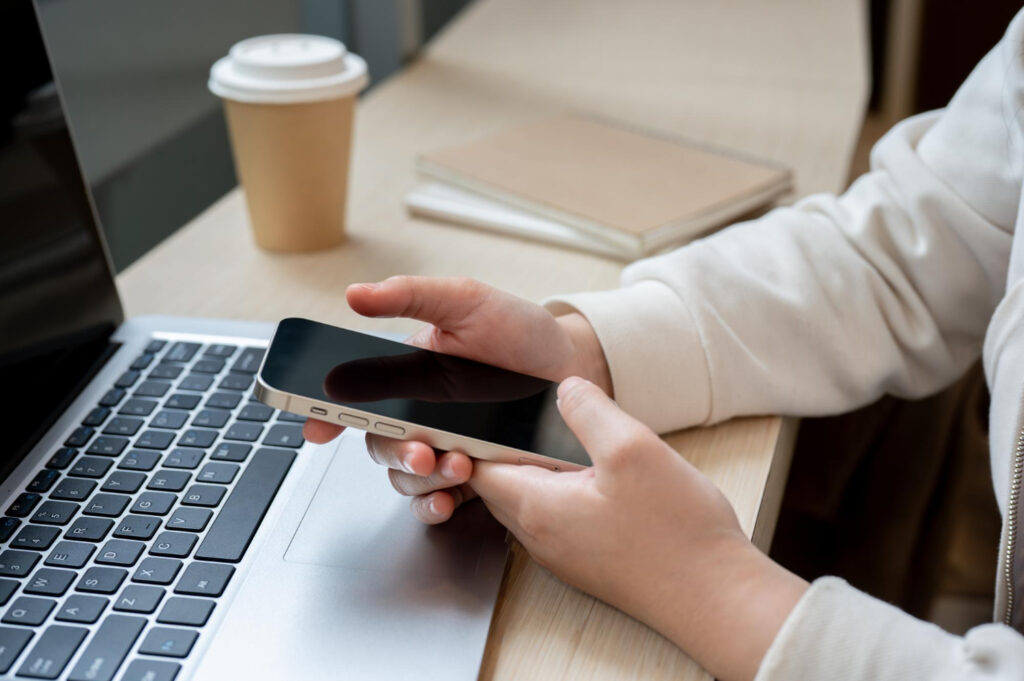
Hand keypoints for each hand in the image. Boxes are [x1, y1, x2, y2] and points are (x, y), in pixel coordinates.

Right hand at [302, 276, 611, 522]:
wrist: (575, 366)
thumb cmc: (519, 331)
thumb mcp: (466, 302)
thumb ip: (412, 296)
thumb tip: (356, 294)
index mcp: (407, 374)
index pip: (355, 396)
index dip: (327, 412)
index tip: (319, 427)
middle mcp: (419, 415)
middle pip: (379, 444)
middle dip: (393, 452)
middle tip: (421, 449)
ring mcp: (444, 447)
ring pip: (405, 476)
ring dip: (421, 478)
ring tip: (457, 465)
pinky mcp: (472, 477)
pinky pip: (438, 501)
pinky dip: (435, 506)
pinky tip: (449, 500)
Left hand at [471, 377, 807, 680]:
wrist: (716, 598)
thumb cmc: (675, 533)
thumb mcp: (631, 448)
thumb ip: (587, 410)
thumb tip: (564, 389)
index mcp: (536, 507)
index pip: (476, 467)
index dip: (475, 434)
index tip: (488, 407)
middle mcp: (540, 537)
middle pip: (500, 483)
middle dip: (507, 447)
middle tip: (530, 415)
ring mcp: (565, 553)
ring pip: (531, 500)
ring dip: (539, 469)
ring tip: (568, 439)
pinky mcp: (590, 561)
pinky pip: (559, 517)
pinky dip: (563, 490)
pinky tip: (598, 475)